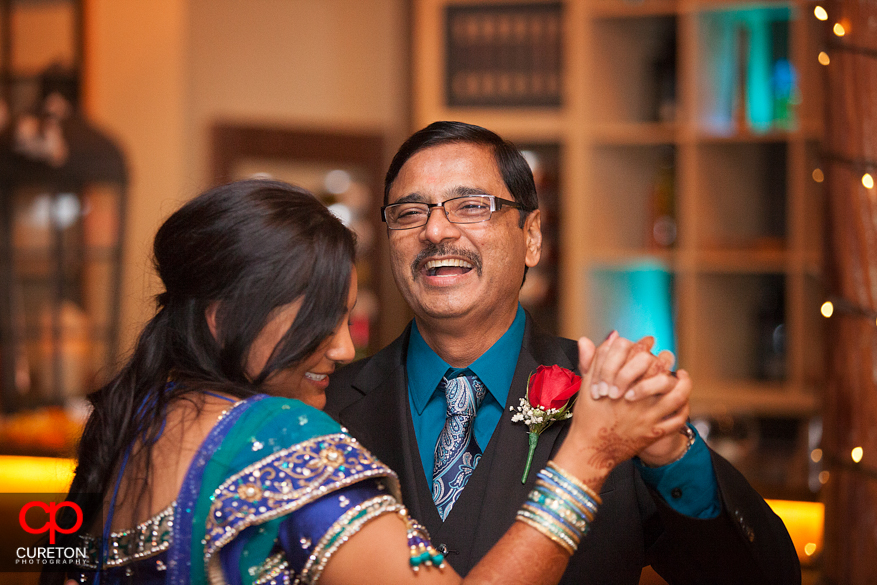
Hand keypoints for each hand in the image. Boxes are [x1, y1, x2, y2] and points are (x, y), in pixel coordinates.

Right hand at [580, 332, 692, 466]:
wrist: (590, 450)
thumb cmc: (587, 417)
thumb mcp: (586, 385)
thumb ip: (598, 359)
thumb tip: (612, 336)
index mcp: (619, 385)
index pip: (640, 356)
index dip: (645, 345)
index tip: (648, 342)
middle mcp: (636, 400)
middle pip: (661, 371)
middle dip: (666, 359)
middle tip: (667, 356)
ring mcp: (647, 417)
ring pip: (676, 395)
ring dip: (683, 383)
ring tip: (681, 376)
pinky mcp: (653, 433)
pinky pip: (678, 419)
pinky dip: (683, 406)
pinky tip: (681, 398)